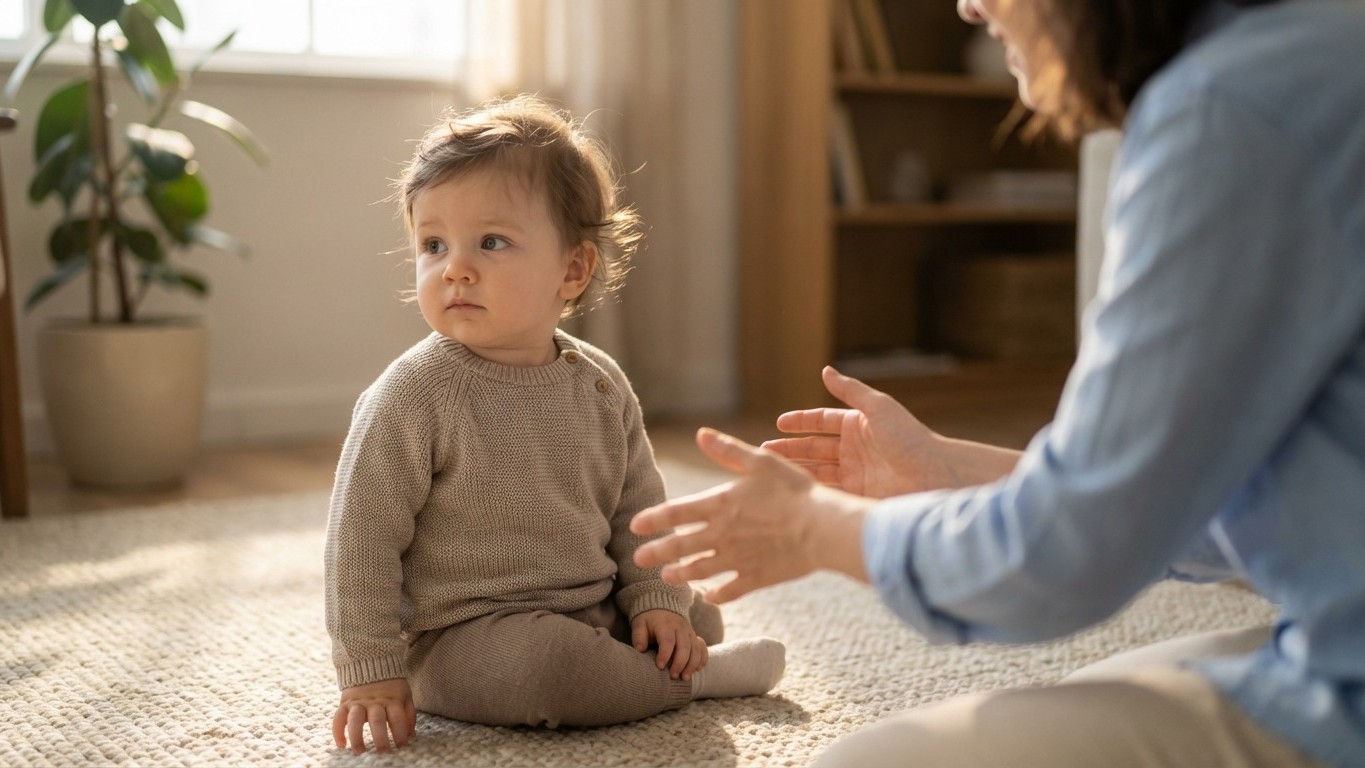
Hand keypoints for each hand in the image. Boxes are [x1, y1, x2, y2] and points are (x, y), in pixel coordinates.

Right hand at [333, 678, 415, 754]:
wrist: (370, 664)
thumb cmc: (391, 686)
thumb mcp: (405, 694)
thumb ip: (408, 714)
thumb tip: (410, 735)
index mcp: (392, 699)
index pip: (397, 717)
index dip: (400, 732)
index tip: (402, 746)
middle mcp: (375, 701)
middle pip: (377, 720)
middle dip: (380, 739)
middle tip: (383, 753)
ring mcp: (358, 702)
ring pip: (355, 720)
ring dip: (357, 737)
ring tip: (359, 752)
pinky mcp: (345, 703)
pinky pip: (338, 717)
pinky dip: (337, 731)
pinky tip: (341, 744)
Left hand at [631, 609, 707, 681]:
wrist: (661, 609)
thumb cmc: (649, 621)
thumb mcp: (640, 625)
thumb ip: (639, 637)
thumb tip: (639, 650)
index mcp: (666, 625)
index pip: (668, 640)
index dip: (665, 654)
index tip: (659, 666)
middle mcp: (681, 628)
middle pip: (685, 647)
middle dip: (680, 663)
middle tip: (673, 676)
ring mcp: (690, 632)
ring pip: (696, 649)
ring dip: (692, 664)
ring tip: (685, 678)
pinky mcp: (695, 637)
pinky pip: (703, 648)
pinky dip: (702, 659)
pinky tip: (697, 670)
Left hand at [632, 428, 869, 602]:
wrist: (822, 528)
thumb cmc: (795, 490)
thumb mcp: (761, 461)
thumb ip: (728, 449)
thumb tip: (701, 433)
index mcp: (721, 505)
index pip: (676, 513)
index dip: (654, 519)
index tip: (636, 524)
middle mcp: (723, 535)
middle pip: (681, 546)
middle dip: (657, 553)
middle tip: (637, 559)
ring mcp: (738, 560)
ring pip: (700, 570)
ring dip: (681, 574)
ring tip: (667, 577)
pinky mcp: (757, 578)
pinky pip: (731, 591)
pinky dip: (718, 595)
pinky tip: (709, 597)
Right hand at [763, 366, 1016, 496]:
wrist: (933, 475)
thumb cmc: (910, 438)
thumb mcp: (878, 407)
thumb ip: (850, 390)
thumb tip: (825, 370)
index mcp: (858, 425)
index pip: (822, 421)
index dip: (800, 422)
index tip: (779, 423)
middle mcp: (854, 449)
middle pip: (814, 447)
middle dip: (790, 448)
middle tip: (764, 450)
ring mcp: (855, 474)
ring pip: (816, 470)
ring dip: (795, 468)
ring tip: (771, 469)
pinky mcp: (857, 495)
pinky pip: (828, 491)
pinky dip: (810, 490)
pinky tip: (791, 488)